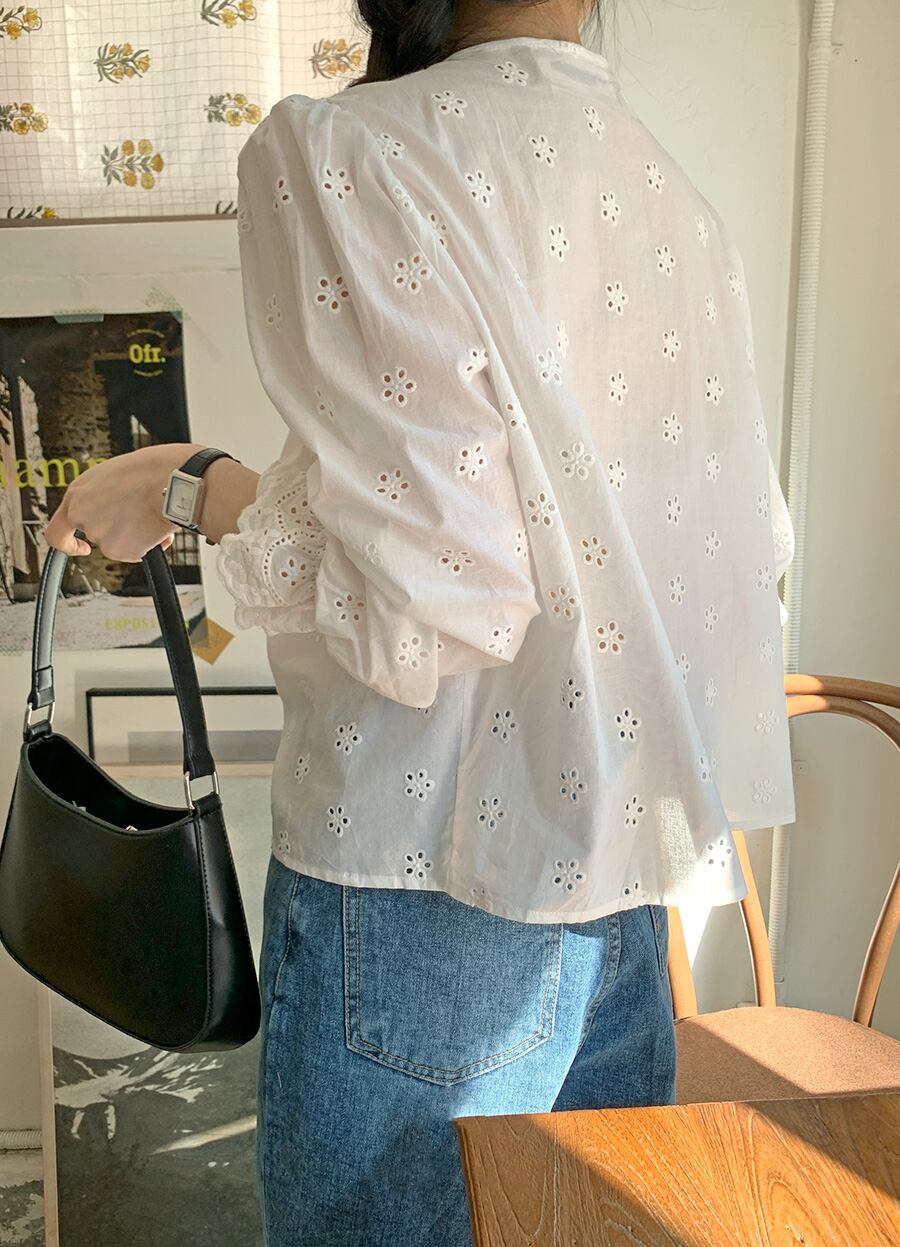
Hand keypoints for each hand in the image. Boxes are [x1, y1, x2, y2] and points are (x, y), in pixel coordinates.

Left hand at [44, 442, 204, 560]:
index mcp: (78, 494)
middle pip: (96, 536)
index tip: (79, 547)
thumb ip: (103, 496)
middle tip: (135, 523)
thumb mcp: (115, 475)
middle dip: (116, 533)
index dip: (67, 544)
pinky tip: (157, 527)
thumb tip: (112, 508)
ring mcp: (100, 535)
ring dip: (135, 536)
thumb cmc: (152, 470)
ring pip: (118, 544)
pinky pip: (135, 553)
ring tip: (151, 515)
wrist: (173, 481)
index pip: (56, 531)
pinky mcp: (120, 550)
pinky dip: (147, 545)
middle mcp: (83, 516)